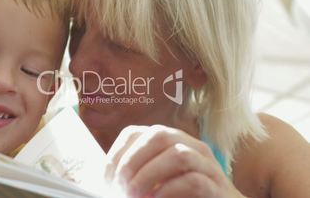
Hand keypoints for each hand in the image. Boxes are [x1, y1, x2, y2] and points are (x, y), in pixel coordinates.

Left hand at [105, 125, 244, 197]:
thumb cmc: (181, 196)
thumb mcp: (154, 180)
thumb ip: (136, 174)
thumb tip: (108, 181)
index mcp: (169, 141)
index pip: (135, 133)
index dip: (116, 154)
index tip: (107, 179)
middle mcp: (190, 146)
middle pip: (158, 136)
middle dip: (133, 162)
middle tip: (122, 188)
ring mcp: (208, 166)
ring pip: (179, 155)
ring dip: (150, 176)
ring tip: (137, 196)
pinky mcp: (218, 189)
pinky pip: (195, 181)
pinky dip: (169, 192)